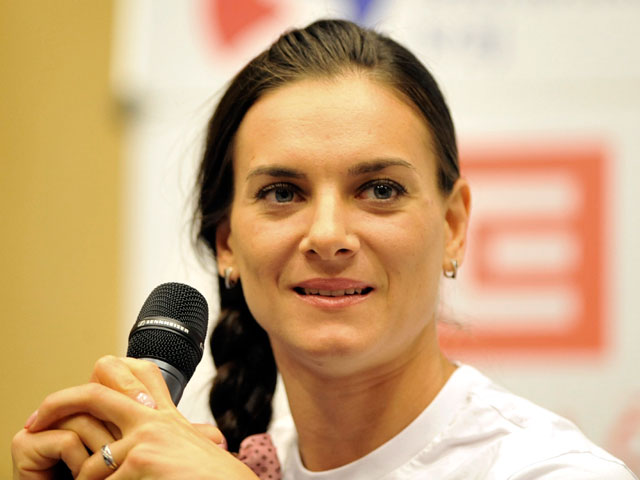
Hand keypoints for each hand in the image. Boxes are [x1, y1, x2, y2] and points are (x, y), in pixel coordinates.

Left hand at [19, 356, 258, 479]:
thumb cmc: (216, 477)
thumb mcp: (193, 446)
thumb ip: (173, 435)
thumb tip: (171, 440)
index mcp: (166, 414)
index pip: (137, 372)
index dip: (109, 371)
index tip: (86, 391)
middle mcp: (154, 417)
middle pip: (95, 391)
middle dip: (56, 404)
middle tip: (36, 422)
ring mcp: (146, 435)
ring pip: (90, 459)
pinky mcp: (141, 458)